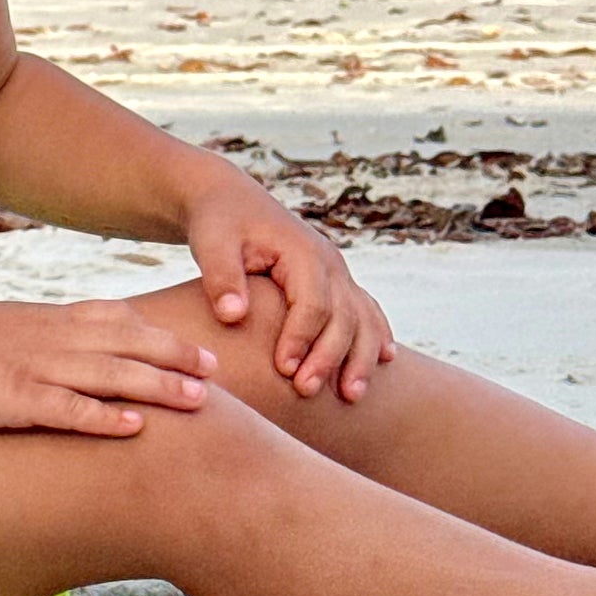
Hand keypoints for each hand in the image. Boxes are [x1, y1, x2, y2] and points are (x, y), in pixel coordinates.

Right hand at [0, 295, 216, 438]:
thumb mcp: (11, 329)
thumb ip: (49, 338)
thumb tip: (82, 355)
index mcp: (52, 321)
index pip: (121, 321)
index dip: (165, 335)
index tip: (203, 349)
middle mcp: (53, 339)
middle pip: (129, 344)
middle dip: (178, 357)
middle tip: (220, 370)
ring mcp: (36, 368)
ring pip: (110, 374)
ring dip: (159, 386)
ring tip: (200, 399)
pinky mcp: (14, 398)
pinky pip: (67, 408)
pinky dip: (104, 416)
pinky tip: (136, 427)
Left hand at [185, 177, 395, 401]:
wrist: (230, 201)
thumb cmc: (218, 224)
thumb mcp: (211, 243)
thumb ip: (222, 277)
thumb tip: (234, 316)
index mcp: (302, 251)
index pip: (312, 304)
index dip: (301, 339)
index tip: (283, 370)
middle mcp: (329, 262)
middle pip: (343, 316)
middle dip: (329, 357)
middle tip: (306, 391)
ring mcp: (337, 272)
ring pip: (363, 317)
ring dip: (361, 356)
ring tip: (351, 395)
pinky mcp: (336, 281)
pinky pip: (366, 310)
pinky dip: (376, 335)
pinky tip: (384, 361)